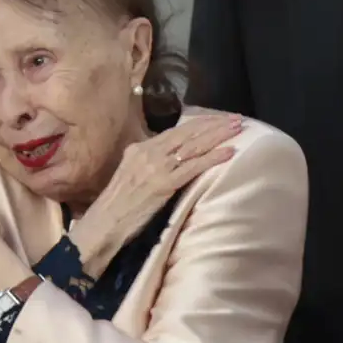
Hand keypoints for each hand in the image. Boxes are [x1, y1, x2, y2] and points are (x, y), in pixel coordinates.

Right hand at [69, 114, 242, 277]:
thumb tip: (170, 157)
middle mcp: (149, 152)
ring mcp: (156, 167)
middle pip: (188, 133)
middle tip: (237, 119)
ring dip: (218, 135)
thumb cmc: (117, 204)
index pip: (176, 130)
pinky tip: (229, 152)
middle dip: (214, 124)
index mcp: (140, 147)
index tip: (219, 119)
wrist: (104, 223)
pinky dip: (213, 158)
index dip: (200, 123)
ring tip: (238, 128)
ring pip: (194, 146)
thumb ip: (148, 162)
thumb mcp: (131, 174)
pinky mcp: (164, 184)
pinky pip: (194, 167)